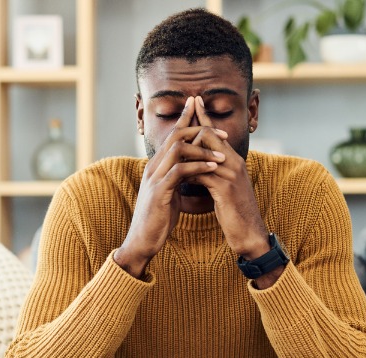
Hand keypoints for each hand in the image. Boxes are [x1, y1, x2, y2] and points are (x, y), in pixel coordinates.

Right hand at [115, 97, 226, 277]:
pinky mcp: (159, 192)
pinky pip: (179, 171)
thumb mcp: (168, 192)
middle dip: (199, 129)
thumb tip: (189, 169)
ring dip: (202, 149)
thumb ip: (175, 178)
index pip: (172, 135)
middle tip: (222, 133)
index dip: (186, 119)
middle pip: (175, 135)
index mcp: (156, 166)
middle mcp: (153, 167)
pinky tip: (212, 168)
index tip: (201, 108)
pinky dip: (198, 167)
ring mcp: (154, 178)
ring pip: (177, 150)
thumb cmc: (158, 218)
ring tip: (222, 154)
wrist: (143, 240)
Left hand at [185, 97, 270, 262]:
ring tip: (173, 150)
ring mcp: (231, 174)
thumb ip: (212, 173)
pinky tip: (180, 176)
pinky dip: (189, 173)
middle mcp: (234, 162)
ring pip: (205, 151)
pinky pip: (202, 174)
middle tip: (181, 124)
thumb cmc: (234, 211)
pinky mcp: (226, 189)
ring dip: (187, 151)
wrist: (249, 233)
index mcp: (233, 161)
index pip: (217, 132)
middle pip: (210, 134)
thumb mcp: (223, 188)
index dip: (205, 116)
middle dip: (192, 129)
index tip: (194, 102)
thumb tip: (195, 165)